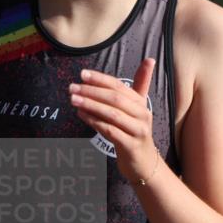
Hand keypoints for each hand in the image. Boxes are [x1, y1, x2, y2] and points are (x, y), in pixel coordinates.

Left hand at [69, 58, 161, 184]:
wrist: (144, 162)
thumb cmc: (135, 131)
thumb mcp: (137, 108)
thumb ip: (140, 84)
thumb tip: (150, 59)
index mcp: (141, 103)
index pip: (119, 86)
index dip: (100, 79)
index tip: (82, 74)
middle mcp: (142, 115)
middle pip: (115, 99)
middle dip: (92, 92)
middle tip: (72, 88)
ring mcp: (137, 131)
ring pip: (111, 114)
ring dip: (90, 105)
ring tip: (73, 100)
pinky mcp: (130, 145)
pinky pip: (109, 131)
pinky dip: (94, 122)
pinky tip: (81, 115)